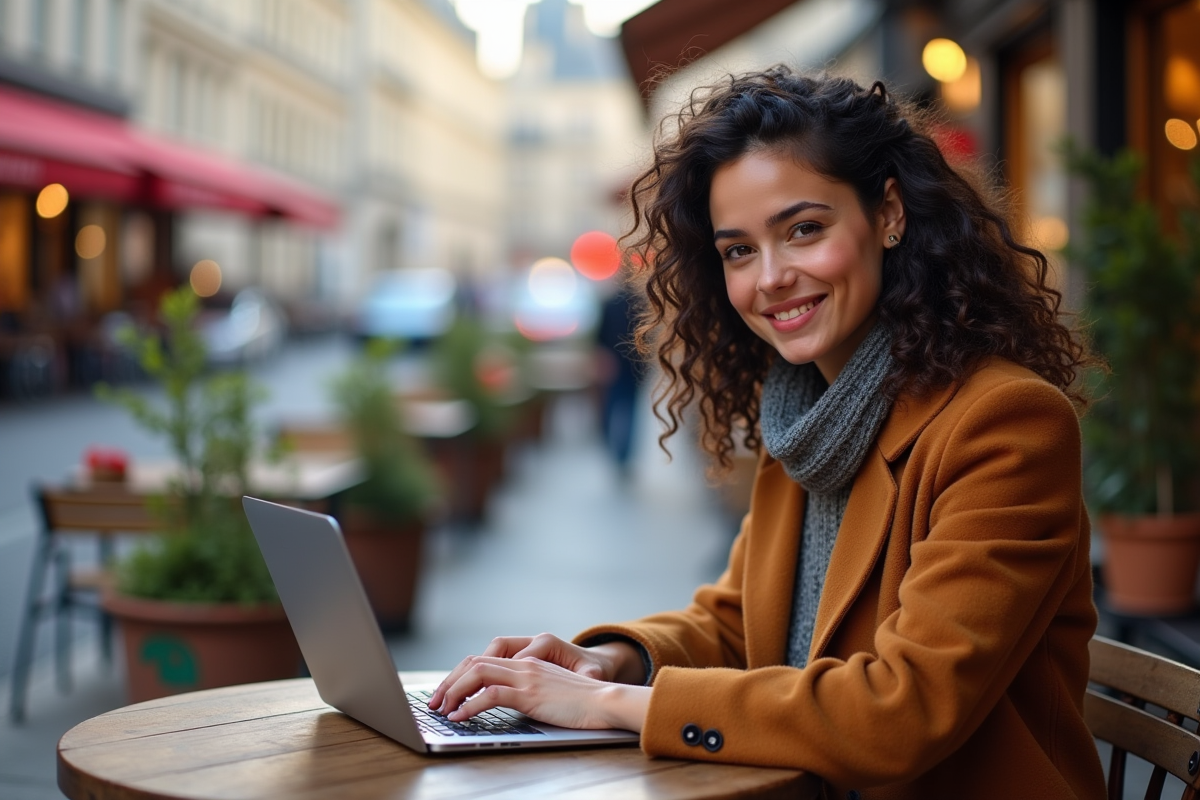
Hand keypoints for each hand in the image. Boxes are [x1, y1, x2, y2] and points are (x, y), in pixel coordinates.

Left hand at [430, 655, 649, 731]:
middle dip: (449, 682)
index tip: (446, 691)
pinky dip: (469, 706)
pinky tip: (461, 718)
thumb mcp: (551, 691)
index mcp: (528, 662)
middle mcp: (524, 665)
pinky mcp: (530, 694)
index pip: (483, 659)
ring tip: (442, 710)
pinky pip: (490, 695)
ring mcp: (526, 678)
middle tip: (435, 702)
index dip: (459, 674)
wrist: (607, 700)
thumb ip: (530, 691)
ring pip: (477, 674)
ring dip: (453, 692)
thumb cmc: (583, 702)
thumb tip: (506, 703)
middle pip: (474, 663)